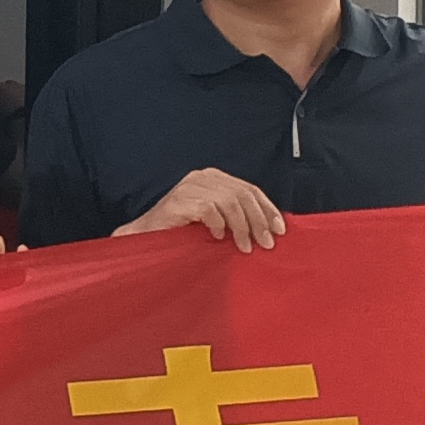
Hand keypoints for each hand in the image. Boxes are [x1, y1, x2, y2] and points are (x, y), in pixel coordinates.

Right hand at [124, 168, 285, 252]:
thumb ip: (236, 216)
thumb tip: (270, 227)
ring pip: (230, 202)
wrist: (144, 238)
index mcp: (212, 178)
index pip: (250, 188)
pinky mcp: (179, 201)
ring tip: (244, 246)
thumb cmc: (180, 232)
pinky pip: (210, 210)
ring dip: (242, 227)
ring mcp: (189, 187)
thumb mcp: (215, 220)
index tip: (280, 229)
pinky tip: (217, 237)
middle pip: (243, 194)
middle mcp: (201, 177)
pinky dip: (218, 225)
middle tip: (266, 243)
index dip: (268, 208)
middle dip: (259, 220)